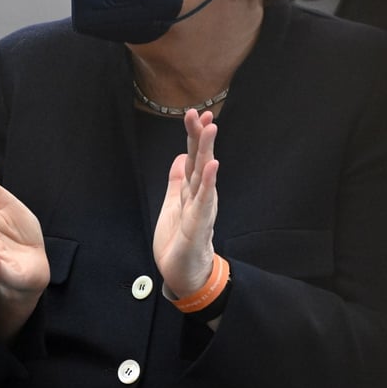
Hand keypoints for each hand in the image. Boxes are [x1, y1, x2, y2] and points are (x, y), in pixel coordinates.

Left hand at [153, 109, 219, 299]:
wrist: (184, 274)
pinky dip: (209, 182)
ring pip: (204, 175)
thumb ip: (177, 181)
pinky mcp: (199, 224)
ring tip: (211, 129)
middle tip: (201, 113)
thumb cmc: (179, 241)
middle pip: (200, 160)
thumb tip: (178, 157)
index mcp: (191, 190)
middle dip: (200, 136)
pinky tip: (213, 165)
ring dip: (207, 151)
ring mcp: (201, 208)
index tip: (195, 113)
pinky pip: (205, 200)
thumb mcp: (173, 205)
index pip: (192, 157)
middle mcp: (200, 195)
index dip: (193, 136)